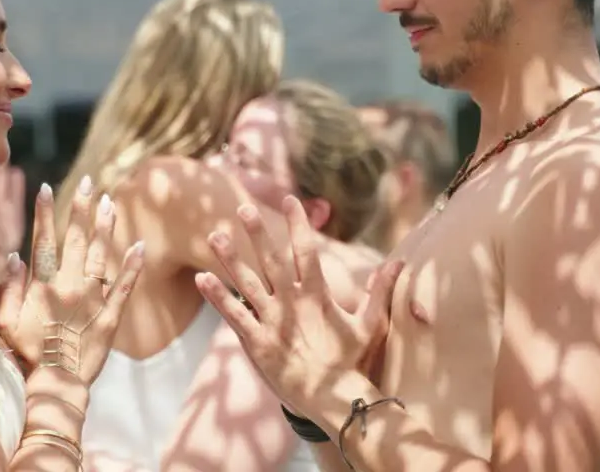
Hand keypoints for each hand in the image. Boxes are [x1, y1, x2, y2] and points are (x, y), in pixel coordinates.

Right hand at [0, 178, 145, 385]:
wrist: (57, 385)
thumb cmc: (26, 355)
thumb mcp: (4, 323)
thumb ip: (7, 289)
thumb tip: (15, 256)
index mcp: (43, 286)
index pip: (43, 241)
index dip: (44, 214)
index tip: (47, 187)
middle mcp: (69, 286)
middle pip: (76, 240)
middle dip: (81, 208)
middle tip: (88, 182)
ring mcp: (92, 300)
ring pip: (101, 255)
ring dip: (106, 227)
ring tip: (110, 201)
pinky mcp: (111, 316)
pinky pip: (124, 286)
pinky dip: (132, 265)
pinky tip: (139, 245)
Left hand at [194, 196, 402, 414]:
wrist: (332, 400)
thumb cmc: (351, 362)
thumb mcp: (370, 324)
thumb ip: (379, 291)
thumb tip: (398, 262)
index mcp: (318, 295)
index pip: (306, 251)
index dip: (297, 224)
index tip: (289, 200)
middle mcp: (292, 304)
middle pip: (271, 260)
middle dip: (257, 232)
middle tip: (243, 207)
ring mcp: (273, 322)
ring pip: (247, 282)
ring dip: (230, 258)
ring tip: (213, 235)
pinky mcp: (257, 342)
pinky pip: (234, 314)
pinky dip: (217, 296)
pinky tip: (201, 277)